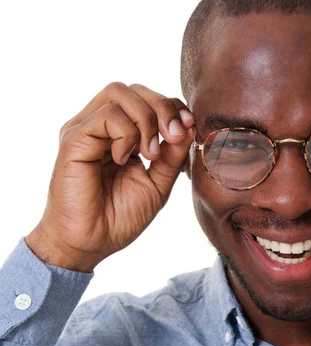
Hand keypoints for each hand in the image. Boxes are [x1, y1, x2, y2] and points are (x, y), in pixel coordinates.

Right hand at [25, 83, 194, 271]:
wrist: (91, 244)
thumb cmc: (119, 217)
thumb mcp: (158, 183)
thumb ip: (173, 154)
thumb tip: (189, 126)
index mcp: (120, 133)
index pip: (148, 99)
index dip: (173, 107)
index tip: (189, 129)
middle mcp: (100, 125)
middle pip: (135, 89)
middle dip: (164, 107)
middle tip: (174, 137)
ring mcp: (85, 129)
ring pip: (120, 93)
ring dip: (147, 120)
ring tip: (150, 154)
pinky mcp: (73, 139)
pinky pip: (107, 116)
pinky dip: (126, 135)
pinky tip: (124, 160)